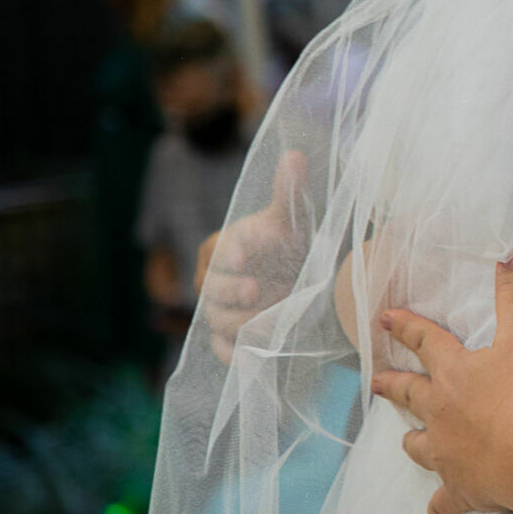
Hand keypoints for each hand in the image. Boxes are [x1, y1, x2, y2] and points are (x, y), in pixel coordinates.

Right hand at [200, 150, 307, 363]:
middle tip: (255, 289)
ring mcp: (222, 310)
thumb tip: (294, 155)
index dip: (228, 253)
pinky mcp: (232, 336)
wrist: (301, 275)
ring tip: (268, 320)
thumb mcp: (292, 218)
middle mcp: (216, 280)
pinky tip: (248, 358)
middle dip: (230, 290)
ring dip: (239, 322)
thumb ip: (289, 190)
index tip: (243, 257)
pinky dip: (233, 355)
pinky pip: (222, 349)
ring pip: (217, 320)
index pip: (216, 250)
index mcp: (224, 247)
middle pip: (211, 289)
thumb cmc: (289, 242)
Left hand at [372, 259, 512, 513]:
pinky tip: (435, 509)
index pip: (424, 341)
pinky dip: (440, 504)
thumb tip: (505, 256)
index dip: (405, 326)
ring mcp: (445, 453)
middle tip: (375, 381)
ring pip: (418, 446)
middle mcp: (440, 411)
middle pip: (408, 395)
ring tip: (410, 440)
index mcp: (454, 372)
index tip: (384, 318)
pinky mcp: (460, 487)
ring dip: (414, 441)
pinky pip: (443, 499)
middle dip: (391, 385)